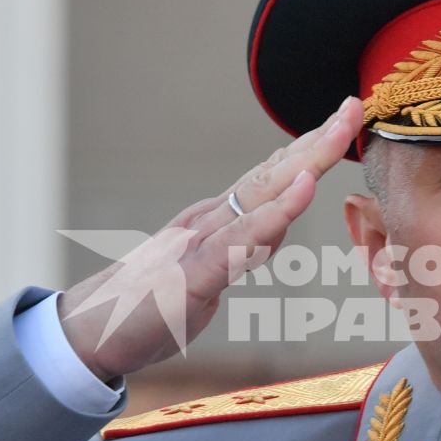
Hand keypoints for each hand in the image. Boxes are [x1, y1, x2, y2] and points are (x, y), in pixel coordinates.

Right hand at [56, 97, 363, 380]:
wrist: (87, 335)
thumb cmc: (145, 307)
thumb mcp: (206, 277)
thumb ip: (240, 250)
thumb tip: (274, 231)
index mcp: (213, 221)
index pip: (269, 177)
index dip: (308, 148)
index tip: (344, 120)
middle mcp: (208, 220)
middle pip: (271, 173)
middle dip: (317, 139)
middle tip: (354, 104)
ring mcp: (199, 243)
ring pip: (261, 194)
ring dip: (306, 161)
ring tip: (340, 130)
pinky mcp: (193, 275)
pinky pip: (241, 239)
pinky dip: (275, 213)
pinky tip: (304, 189)